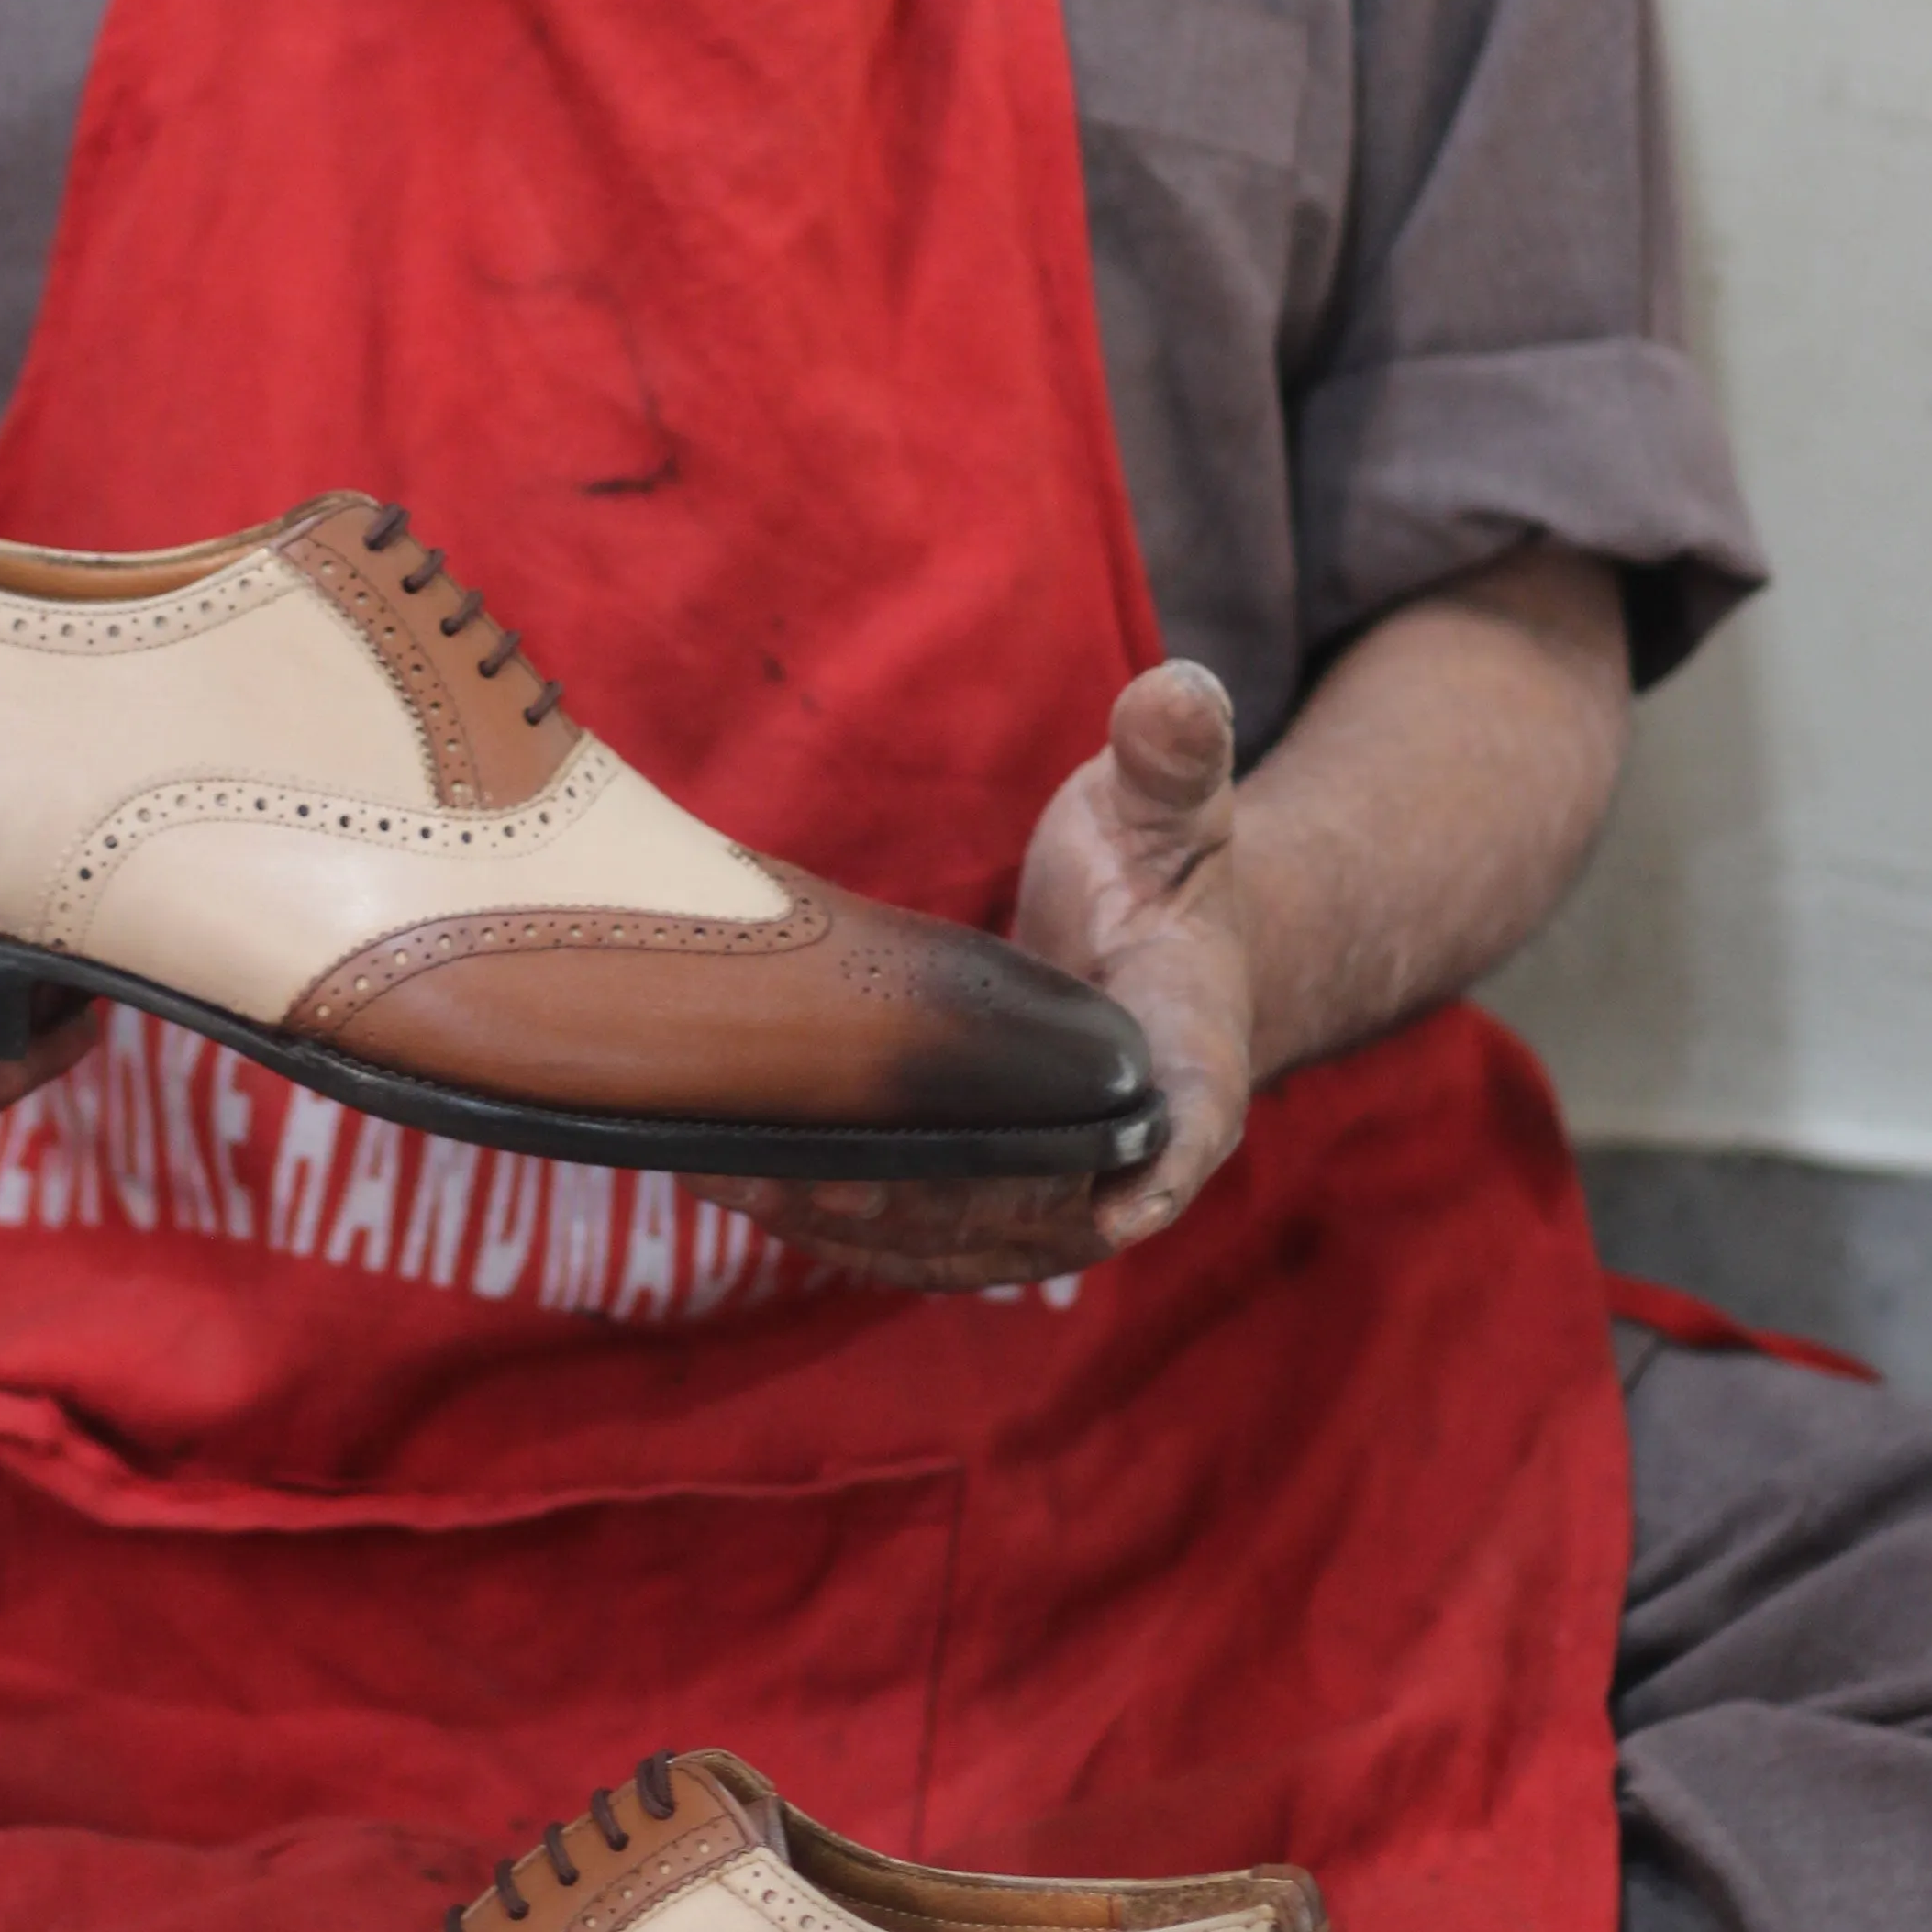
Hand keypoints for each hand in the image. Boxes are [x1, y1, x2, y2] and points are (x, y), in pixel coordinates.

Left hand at [700, 663, 1252, 1292]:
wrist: (1148, 937)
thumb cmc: (1159, 869)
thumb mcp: (1171, 804)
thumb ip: (1174, 756)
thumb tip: (1178, 691)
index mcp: (1192, 1055)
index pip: (1190, 1122)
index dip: (1157, 1173)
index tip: (1113, 1210)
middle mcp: (1125, 1147)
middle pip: (1038, 1212)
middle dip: (930, 1209)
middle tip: (817, 1181)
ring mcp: (1048, 1183)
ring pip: (958, 1240)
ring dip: (853, 1227)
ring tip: (739, 1185)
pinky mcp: (982, 1186)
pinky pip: (913, 1229)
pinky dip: (832, 1223)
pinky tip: (739, 1187)